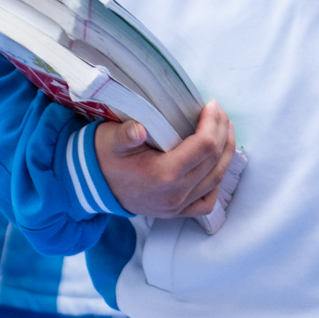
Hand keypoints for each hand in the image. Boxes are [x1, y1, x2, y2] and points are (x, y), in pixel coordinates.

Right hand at [98, 101, 236, 218]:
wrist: (92, 185)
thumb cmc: (104, 157)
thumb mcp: (110, 140)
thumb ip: (125, 135)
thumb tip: (138, 129)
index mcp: (163, 175)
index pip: (204, 146)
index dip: (213, 123)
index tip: (212, 105)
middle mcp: (175, 194)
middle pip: (214, 161)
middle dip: (222, 132)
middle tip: (220, 113)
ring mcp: (177, 207)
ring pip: (215, 180)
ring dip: (226, 153)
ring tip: (226, 131)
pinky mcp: (175, 213)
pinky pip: (206, 202)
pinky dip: (216, 183)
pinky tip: (216, 165)